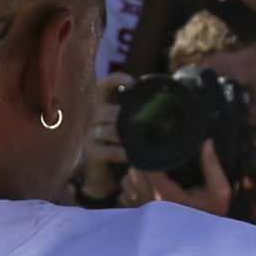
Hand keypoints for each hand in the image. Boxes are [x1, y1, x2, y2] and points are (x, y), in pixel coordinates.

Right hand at [80, 72, 131, 200]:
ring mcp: (90, 136)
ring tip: (138, 138)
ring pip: (107, 130)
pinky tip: (131, 155)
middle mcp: (93, 119)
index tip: (131, 80)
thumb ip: (136, 112)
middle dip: (121, 113)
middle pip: (104, 110)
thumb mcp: (127, 124)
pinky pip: (107, 151)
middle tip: (140, 118)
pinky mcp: (92, 154)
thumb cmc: (121, 144)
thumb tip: (165, 97)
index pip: (103, 87)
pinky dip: (120, 152)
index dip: (114, 80)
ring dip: (123, 134)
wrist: (104, 174)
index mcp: (102, 106)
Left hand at [119, 140, 233, 216]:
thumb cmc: (211, 216)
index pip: (147, 167)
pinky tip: (145, 190)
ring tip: (150, 175)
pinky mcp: (136, 219)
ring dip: (135, 176)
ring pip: (126, 183)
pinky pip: (123, 197)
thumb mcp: (218, 192)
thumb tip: (207, 142)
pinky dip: (130, 190)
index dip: (151, 155)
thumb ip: (211, 166)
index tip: (160, 151)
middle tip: (157, 161)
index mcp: (167, 195)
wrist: (203, 243)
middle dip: (143, 163)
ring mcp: (141, 213)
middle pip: (134, 172)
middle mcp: (149, 204)